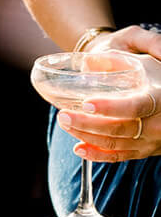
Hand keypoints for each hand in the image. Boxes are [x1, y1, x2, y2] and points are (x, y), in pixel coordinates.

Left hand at [56, 28, 160, 160]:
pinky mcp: (145, 151)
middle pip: (119, 129)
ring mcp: (151, 140)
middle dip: (87, 124)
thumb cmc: (159, 80)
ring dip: (86, 136)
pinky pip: (119, 157)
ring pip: (115, 144)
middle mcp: (157, 123)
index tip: (86, 104)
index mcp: (159, 99)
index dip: (109, 108)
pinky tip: (79, 148)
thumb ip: (118, 61)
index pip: (134, 107)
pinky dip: (96, 155)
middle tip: (64, 115)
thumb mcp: (144, 65)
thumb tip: (87, 59)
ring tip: (66, 124)